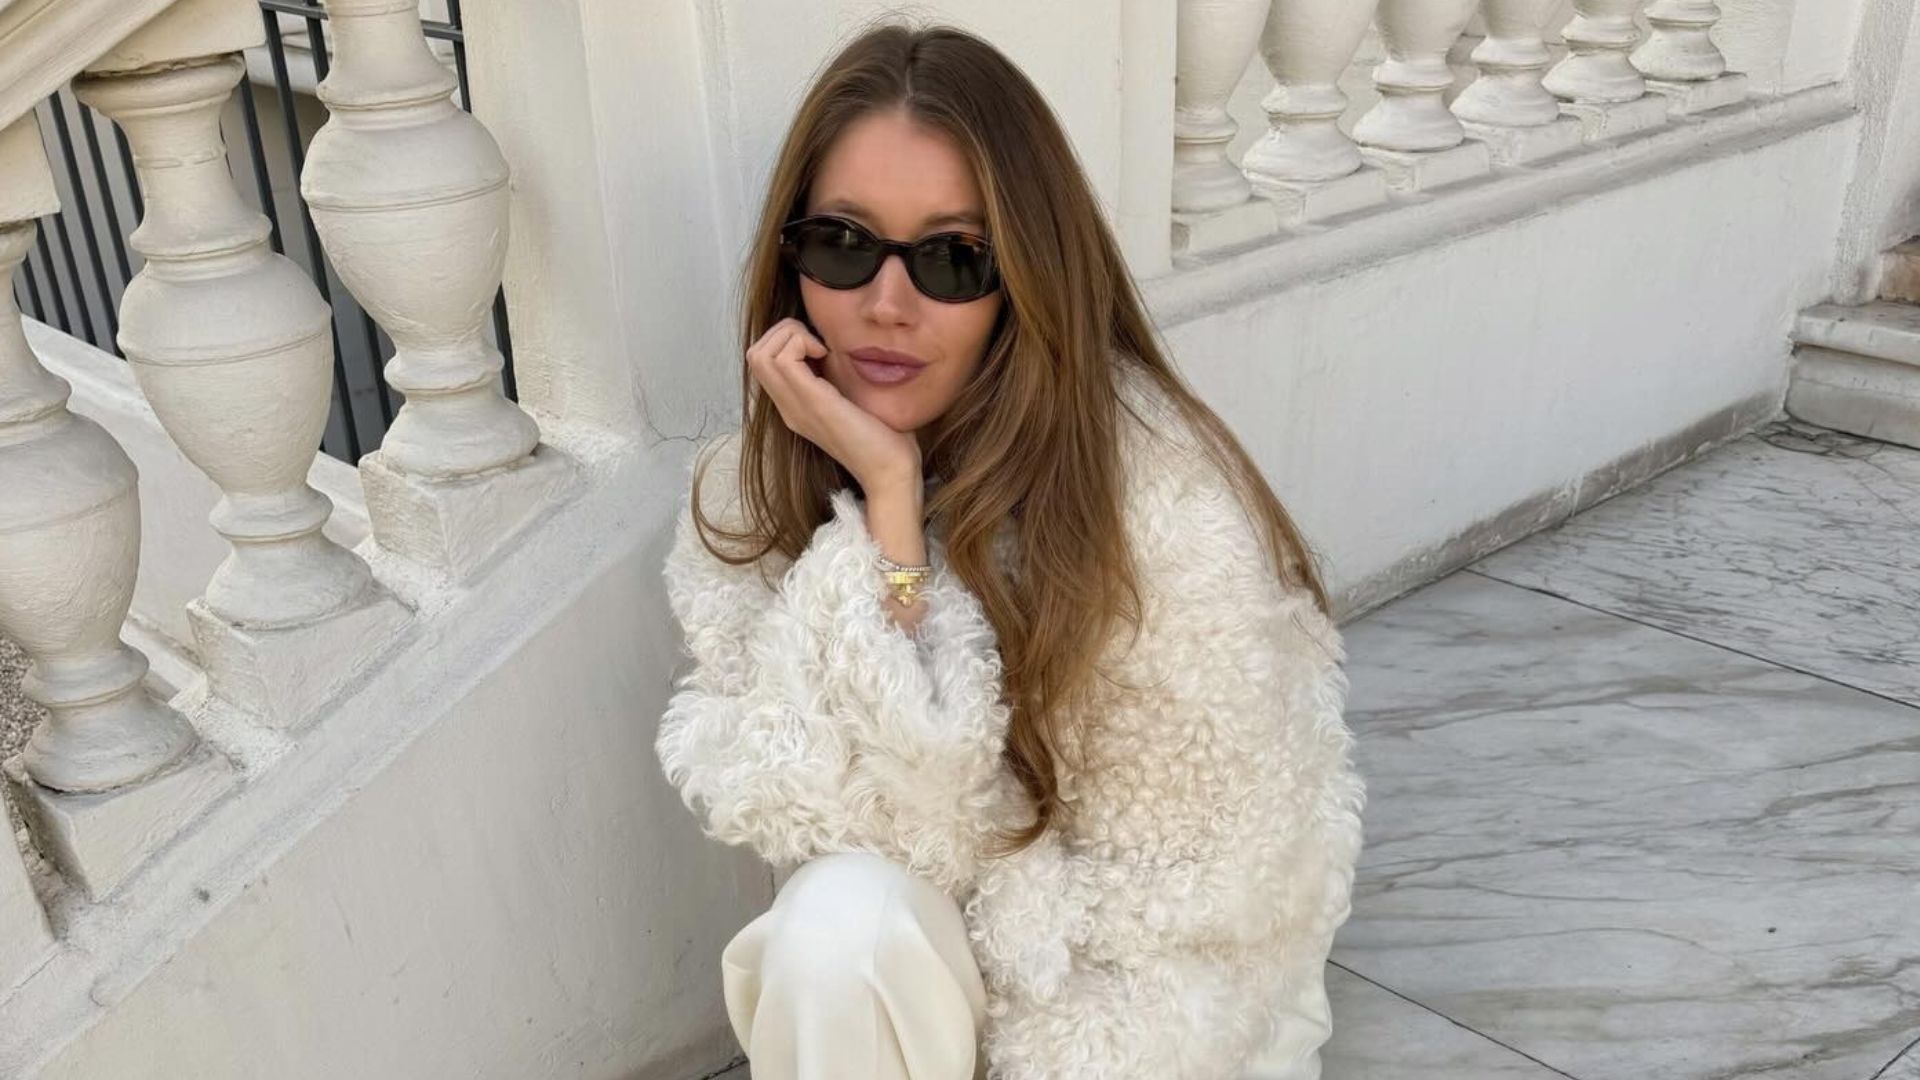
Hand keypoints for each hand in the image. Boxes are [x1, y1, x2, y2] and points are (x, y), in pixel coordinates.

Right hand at [747, 318, 922, 491]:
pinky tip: (827, 356)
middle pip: (754, 355)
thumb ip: (837, 379)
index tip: (821, 346)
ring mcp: (795, 407)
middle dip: (783, 332)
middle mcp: (788, 407)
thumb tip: (840, 348)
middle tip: (818, 342)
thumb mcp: (852, 399)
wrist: (891, 472)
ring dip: (791, 336)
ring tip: (821, 349)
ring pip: (761, 355)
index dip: (786, 340)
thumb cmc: (884, 438)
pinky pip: (784, 360)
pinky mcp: (813, 404)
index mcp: (795, 406)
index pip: (763, 362)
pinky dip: (802, 344)